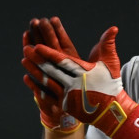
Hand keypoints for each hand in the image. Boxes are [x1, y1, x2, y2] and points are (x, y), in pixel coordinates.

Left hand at [23, 26, 137, 136]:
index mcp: (84, 73)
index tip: (37, 46)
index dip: (50, 53)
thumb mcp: (110, 63)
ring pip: (48, 82)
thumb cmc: (110, 83)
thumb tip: (113, 28)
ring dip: (35, 71)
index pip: (63, 61)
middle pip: (52, 71)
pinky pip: (47, 95)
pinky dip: (36, 86)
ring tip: (24, 60)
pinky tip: (27, 78)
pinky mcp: (65, 105)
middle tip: (26, 49)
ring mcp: (69, 96)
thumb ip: (108, 44)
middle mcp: (75, 85)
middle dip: (38, 59)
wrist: (111, 110)